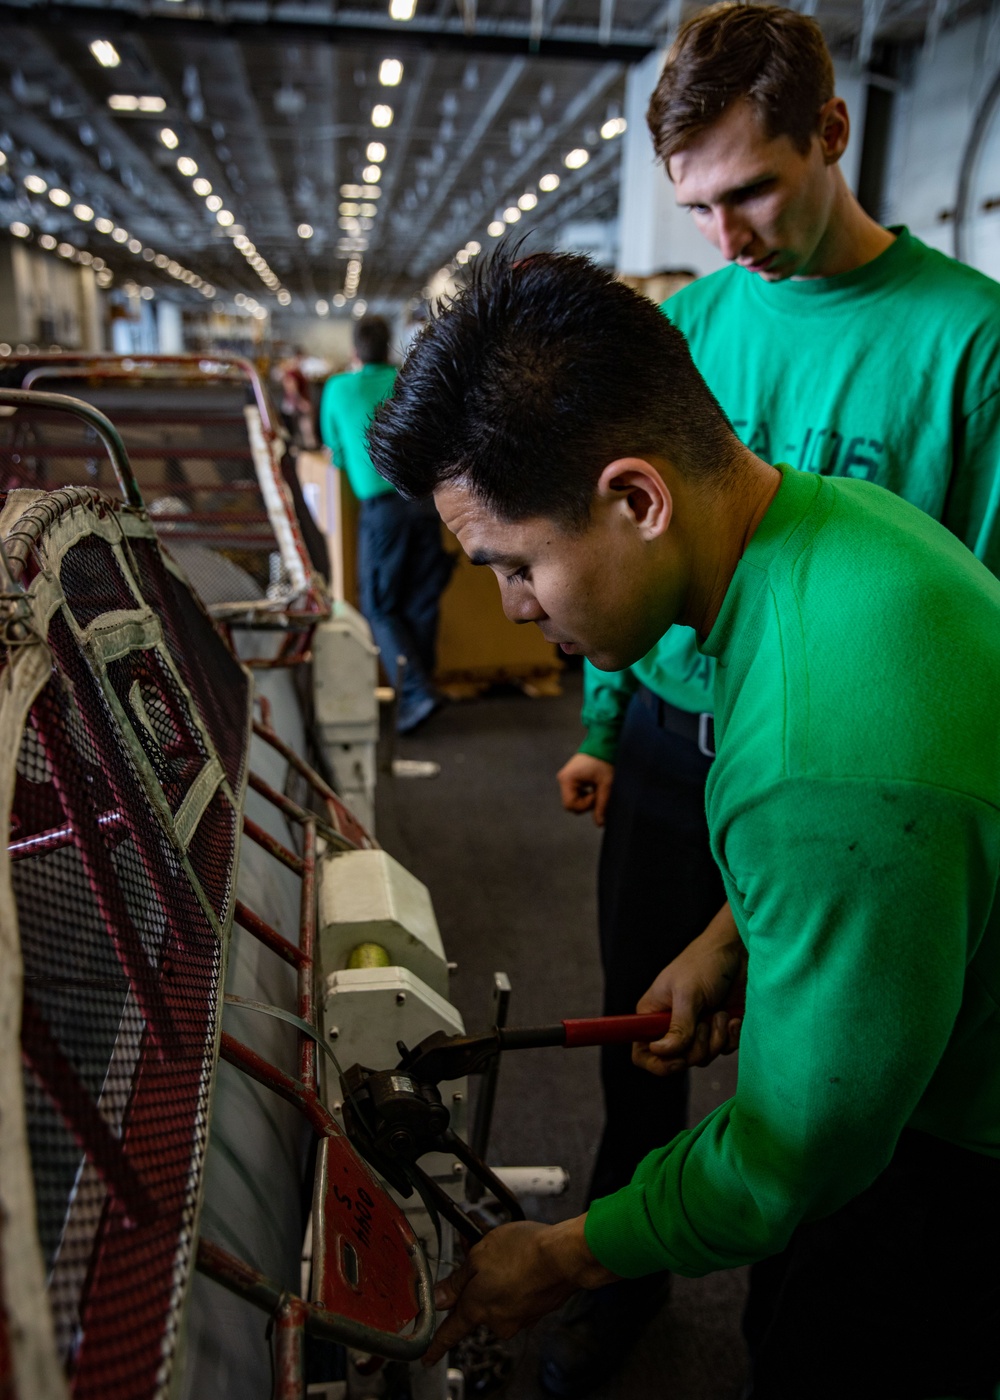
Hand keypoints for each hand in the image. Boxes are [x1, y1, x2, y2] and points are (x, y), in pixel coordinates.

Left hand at [423, 1216, 615, 1366]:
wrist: (565, 1257)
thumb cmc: (524, 1252)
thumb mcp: (480, 1255)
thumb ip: (457, 1280)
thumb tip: (440, 1298)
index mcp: (476, 1309)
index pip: (450, 1332)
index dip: (436, 1345)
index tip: (427, 1357)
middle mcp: (497, 1322)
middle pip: (476, 1306)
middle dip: (475, 1283)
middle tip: (477, 1254)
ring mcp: (519, 1319)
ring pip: (498, 1298)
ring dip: (497, 1279)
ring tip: (507, 1252)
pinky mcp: (536, 1312)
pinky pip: (517, 1297)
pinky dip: (516, 1281)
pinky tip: (523, 1261)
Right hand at [557, 753, 614, 826]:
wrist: (604, 742)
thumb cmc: (604, 760)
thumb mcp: (606, 783)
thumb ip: (602, 804)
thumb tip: (600, 823)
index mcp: (567, 779)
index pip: (571, 805)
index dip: (586, 805)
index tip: (597, 793)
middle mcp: (563, 779)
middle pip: (571, 804)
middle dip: (586, 802)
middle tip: (598, 791)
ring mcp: (566, 777)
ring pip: (574, 799)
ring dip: (587, 798)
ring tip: (597, 787)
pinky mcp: (571, 777)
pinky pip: (576, 792)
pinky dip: (586, 793)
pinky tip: (594, 785)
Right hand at [632, 903, 745, 1077]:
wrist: (738, 951)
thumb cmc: (704, 963)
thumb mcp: (688, 993)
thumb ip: (678, 1027)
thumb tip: (661, 1052)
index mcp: (654, 1015)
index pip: (643, 1052)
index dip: (657, 1063)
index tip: (678, 1059)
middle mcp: (672, 1026)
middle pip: (677, 1061)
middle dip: (696, 1048)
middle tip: (704, 1024)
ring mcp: (697, 1029)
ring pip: (703, 1058)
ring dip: (716, 1039)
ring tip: (720, 1013)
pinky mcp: (719, 1030)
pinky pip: (724, 1050)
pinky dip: (731, 1036)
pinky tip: (732, 1016)